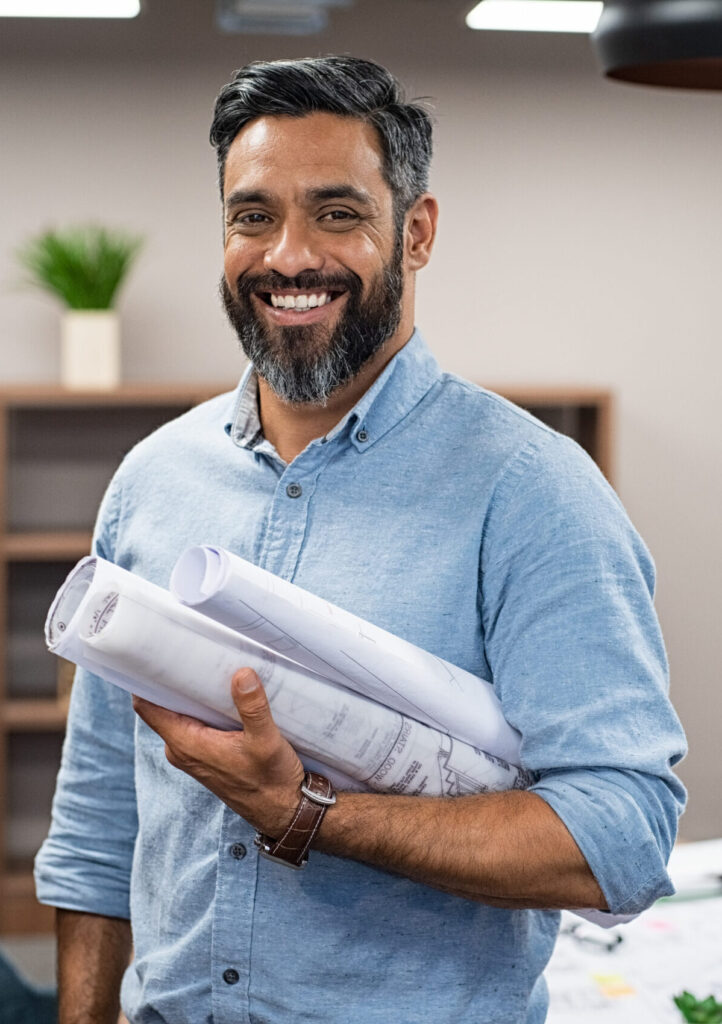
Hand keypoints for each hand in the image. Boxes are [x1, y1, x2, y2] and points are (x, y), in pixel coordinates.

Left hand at [132, 668, 304, 836]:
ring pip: (182, 713)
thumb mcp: (266, 741)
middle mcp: (182, 749)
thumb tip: (242, 674)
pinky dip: (206, 706)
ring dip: (194, 692)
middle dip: (175, 678)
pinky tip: (224, 691)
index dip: (145, 678)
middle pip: (164, 704)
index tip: (153, 652)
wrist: (284, 811)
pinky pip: (196, 722)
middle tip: (191, 649)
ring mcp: (193, 752)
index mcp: (186, 744)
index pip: (147, 706)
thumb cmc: (272, 782)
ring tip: (211, 665)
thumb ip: (252, 707)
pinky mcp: (207, 754)